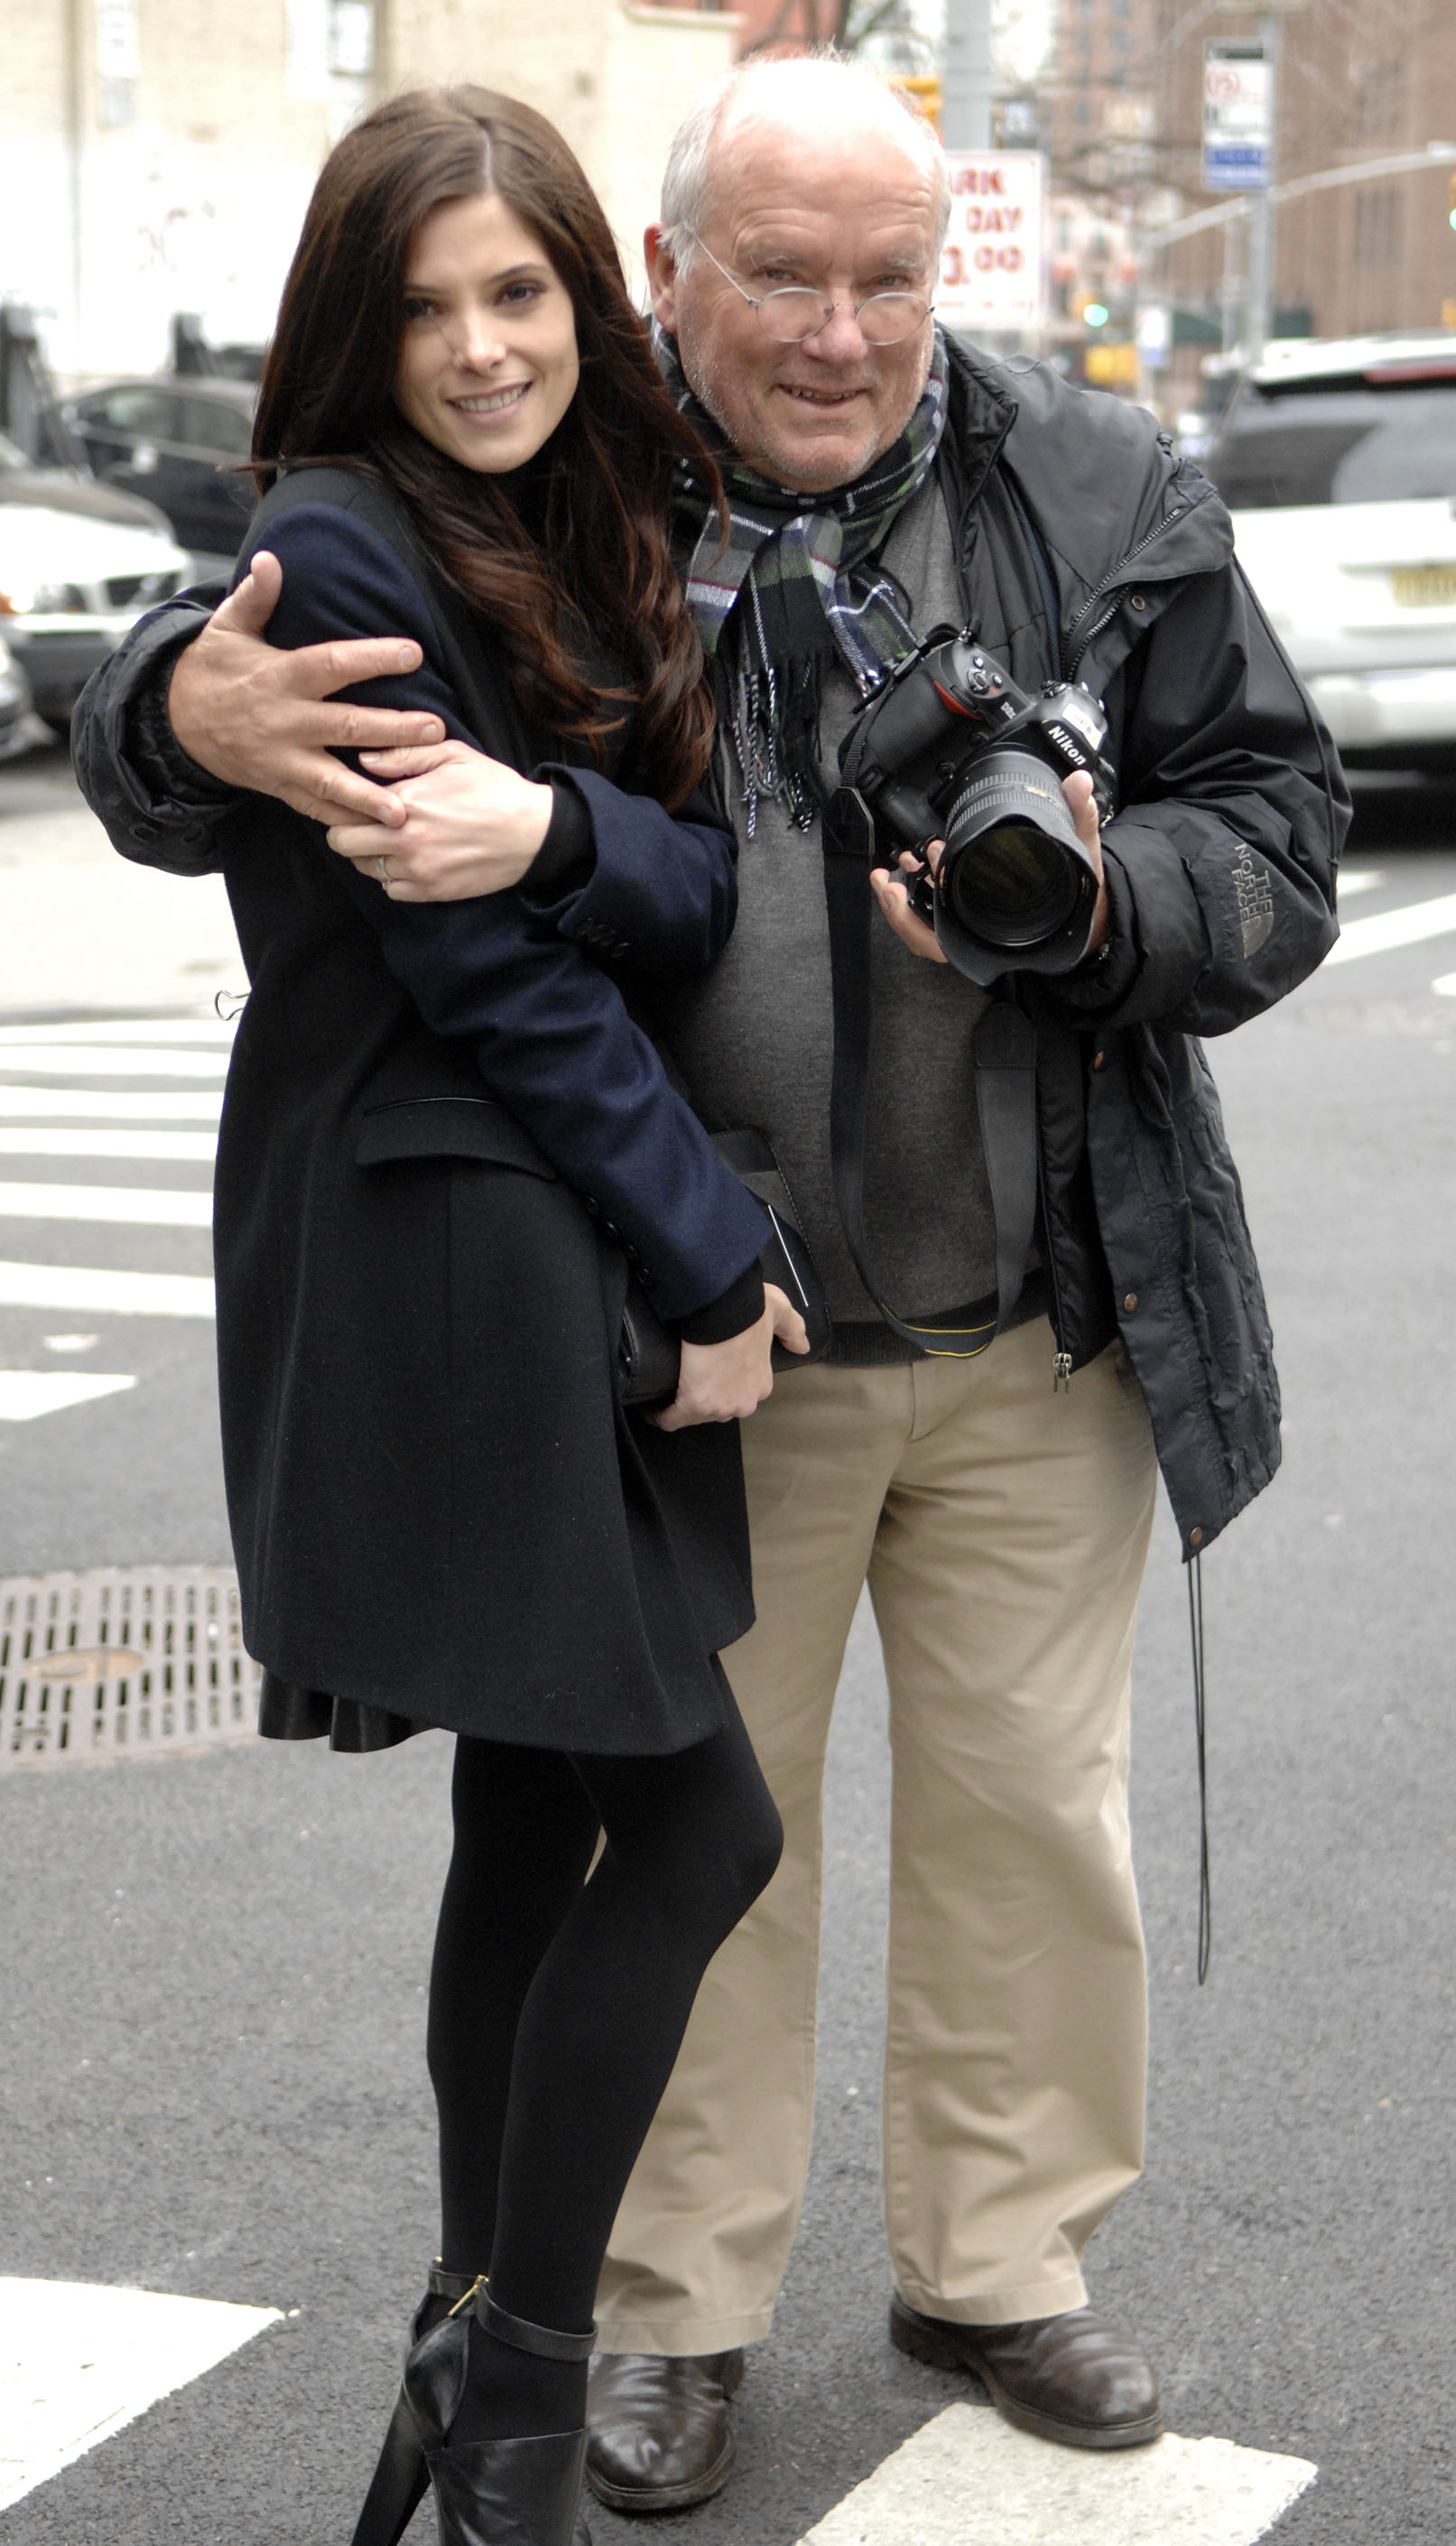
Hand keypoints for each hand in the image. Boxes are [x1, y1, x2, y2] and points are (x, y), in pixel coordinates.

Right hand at [166, 549, 445, 826]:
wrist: (174, 723)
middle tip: (435, 731)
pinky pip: (316, 809)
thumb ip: (255, 597)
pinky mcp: (280, 787)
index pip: (332, 665)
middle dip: (391, 731)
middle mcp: (284, 721)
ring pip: (332, 781)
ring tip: (406, 809)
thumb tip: (270, 559)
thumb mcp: (225, 628)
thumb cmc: (211, 670)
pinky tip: (379, 831)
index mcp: (279, 677)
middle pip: (345, 727)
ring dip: (370, 795)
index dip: (372, 659)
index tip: (413, 654)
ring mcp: (282, 760)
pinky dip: (346, 821)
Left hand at [326, 740, 552, 898]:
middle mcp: (404, 838)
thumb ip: (404, 754)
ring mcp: (417, 869)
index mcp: (405, 799)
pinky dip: (391, 878)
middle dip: (345, 830)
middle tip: (360, 823)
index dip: (342, 799)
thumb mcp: (452, 754)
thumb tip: (363, 759)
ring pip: (364, 868)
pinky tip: (405, 862)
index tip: (349, 797)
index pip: (347, 803)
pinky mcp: (432, 892)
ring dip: (368, 855)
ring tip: (385, 842)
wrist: (534, 832)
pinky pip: (391, 891)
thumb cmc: (495, 788)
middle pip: (342, 842)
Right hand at [647, 1282, 809, 1433]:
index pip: (740, 1393)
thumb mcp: (780, 1313)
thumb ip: (793, 1330)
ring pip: (697, 1415)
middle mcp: (745, 1401)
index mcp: (761, 1382)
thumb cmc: (749, 1310)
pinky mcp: (695, 1405)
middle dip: (704, 1399)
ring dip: (681, 1407)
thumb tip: (801, 1346)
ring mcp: (720, 1406)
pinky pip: (673, 1420)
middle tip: (685, 1382)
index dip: (724, 1386)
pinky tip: (651, 1411)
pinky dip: (661, 1416)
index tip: (709, 1377)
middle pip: (719, 1408)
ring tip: (665, 1396)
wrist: (724, 1310)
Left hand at [870, 777, 1111, 963]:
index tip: (932, 858)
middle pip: (930, 942)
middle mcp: (981, 939)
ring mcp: (968, 933)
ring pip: (924, 935)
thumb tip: (1080, 782)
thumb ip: (1080, 817)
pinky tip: (907, 869)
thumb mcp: (1082, 855)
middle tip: (887, 878)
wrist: (1086, 916)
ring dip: (899, 907)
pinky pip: (930, 923)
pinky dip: (912, 902)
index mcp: (1003, 934)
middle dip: (901, 914)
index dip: (937, 905)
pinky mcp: (962, 922)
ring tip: (885, 873)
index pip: (958, 935)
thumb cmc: (1079, 894)